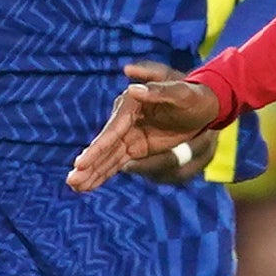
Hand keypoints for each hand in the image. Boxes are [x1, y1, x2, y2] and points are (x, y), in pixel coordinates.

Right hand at [68, 69, 222, 191]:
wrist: (204, 104)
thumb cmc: (193, 95)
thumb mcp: (181, 91)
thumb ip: (158, 91)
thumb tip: (132, 89)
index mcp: (132, 104)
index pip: (113, 129)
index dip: (98, 147)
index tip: (82, 162)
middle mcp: (125, 119)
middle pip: (105, 145)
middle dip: (89, 163)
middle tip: (71, 180)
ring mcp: (129, 134)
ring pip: (107, 156)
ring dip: (92, 172)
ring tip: (73, 187)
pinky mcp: (135, 146)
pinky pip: (116, 162)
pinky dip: (103, 173)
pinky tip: (88, 185)